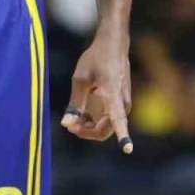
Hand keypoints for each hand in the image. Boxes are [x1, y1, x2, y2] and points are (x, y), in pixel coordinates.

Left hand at [61, 27, 132, 152]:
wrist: (114, 44)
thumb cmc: (96, 58)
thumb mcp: (80, 79)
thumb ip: (75, 104)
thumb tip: (66, 125)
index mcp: (112, 94)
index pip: (119, 119)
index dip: (123, 135)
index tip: (128, 149)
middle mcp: (122, 102)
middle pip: (105, 130)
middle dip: (87, 132)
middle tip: (70, 125)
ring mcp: (123, 103)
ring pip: (107, 126)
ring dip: (90, 126)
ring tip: (75, 116)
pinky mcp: (121, 103)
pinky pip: (109, 119)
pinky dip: (96, 120)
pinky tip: (84, 113)